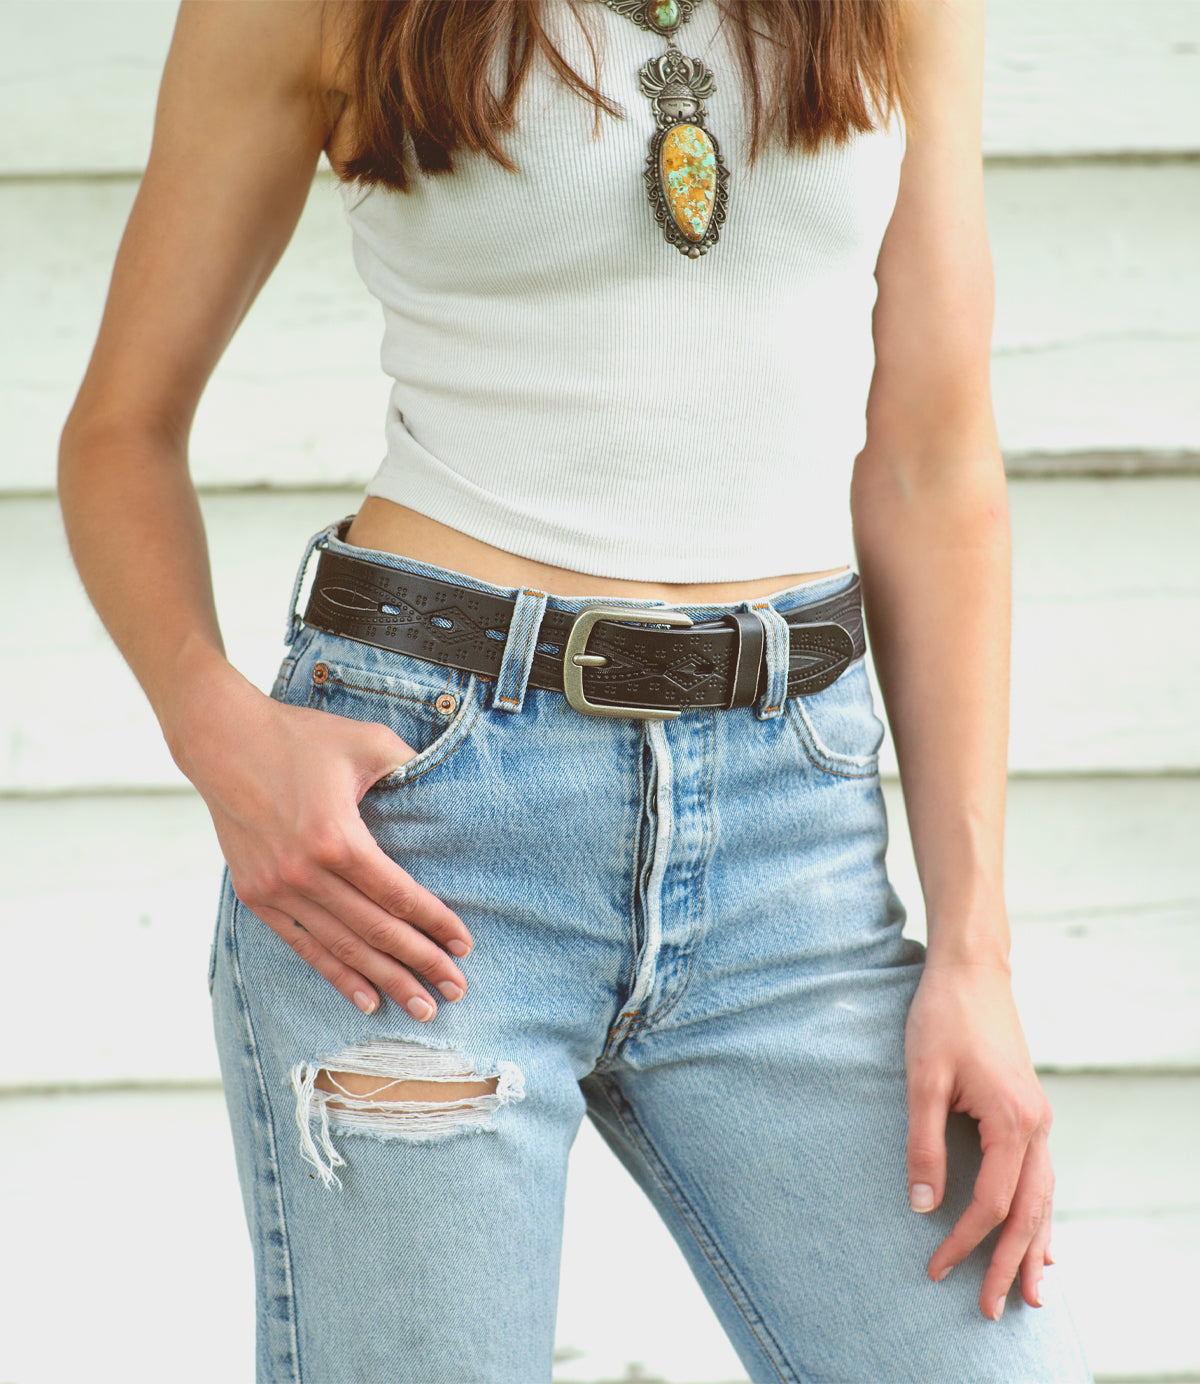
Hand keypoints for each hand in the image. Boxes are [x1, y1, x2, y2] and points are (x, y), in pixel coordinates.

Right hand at [173, 666, 472, 1018]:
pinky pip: (305, 946)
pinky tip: (366, 999)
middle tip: (457, 990)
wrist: (221, 741)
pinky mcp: (257, 897)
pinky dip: (337, 975)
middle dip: (421, 963)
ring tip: (422, 1007)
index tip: (464, 947)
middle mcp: (306, 872)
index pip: (398, 895)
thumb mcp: (366, 741)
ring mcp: (278, 889)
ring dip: (386, 980)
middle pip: (377, 931)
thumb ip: (411, 765)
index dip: (435, 924)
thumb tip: (451, 787)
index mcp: (337, 837)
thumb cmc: (300, 737)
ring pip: (343, 948)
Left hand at [904, 956, 1053, 1319]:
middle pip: (1029, 1212)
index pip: (992, 1202)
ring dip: (1034, 1246)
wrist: (970, 970)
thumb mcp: (922, 1079)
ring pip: (1045, 1198)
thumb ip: (923, 1143)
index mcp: (1012, 1121)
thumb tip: (922, 1204)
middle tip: (993, 1310)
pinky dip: (1042, 1213)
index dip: (965, 1240)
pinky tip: (1042, 1237)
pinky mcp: (1028, 1111)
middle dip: (1010, 1263)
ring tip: (1030, 1292)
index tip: (936, 1267)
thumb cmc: (942, 1017)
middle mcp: (1036, 1126)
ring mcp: (1037, 1119)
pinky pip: (1043, 1175)